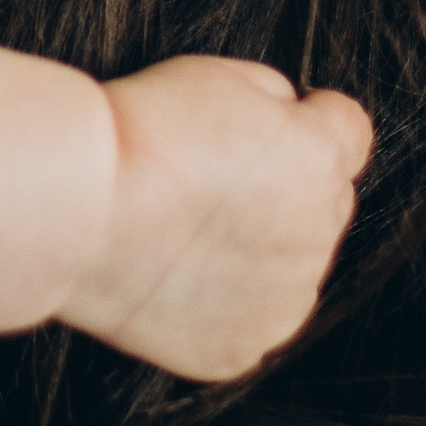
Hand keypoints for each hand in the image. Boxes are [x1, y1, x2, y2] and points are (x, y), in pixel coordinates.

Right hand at [60, 56, 373, 379]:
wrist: (74, 209)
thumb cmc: (136, 135)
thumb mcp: (218, 75)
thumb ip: (275, 99)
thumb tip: (284, 123)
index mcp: (319, 162)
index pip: (350, 131)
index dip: (310, 119)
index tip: (275, 122)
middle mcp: (317, 238)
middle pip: (324, 203)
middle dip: (284, 188)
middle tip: (210, 177)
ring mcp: (282, 303)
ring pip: (290, 267)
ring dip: (259, 248)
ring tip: (182, 227)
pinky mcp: (240, 350)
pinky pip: (250, 318)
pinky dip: (224, 300)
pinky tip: (174, 272)